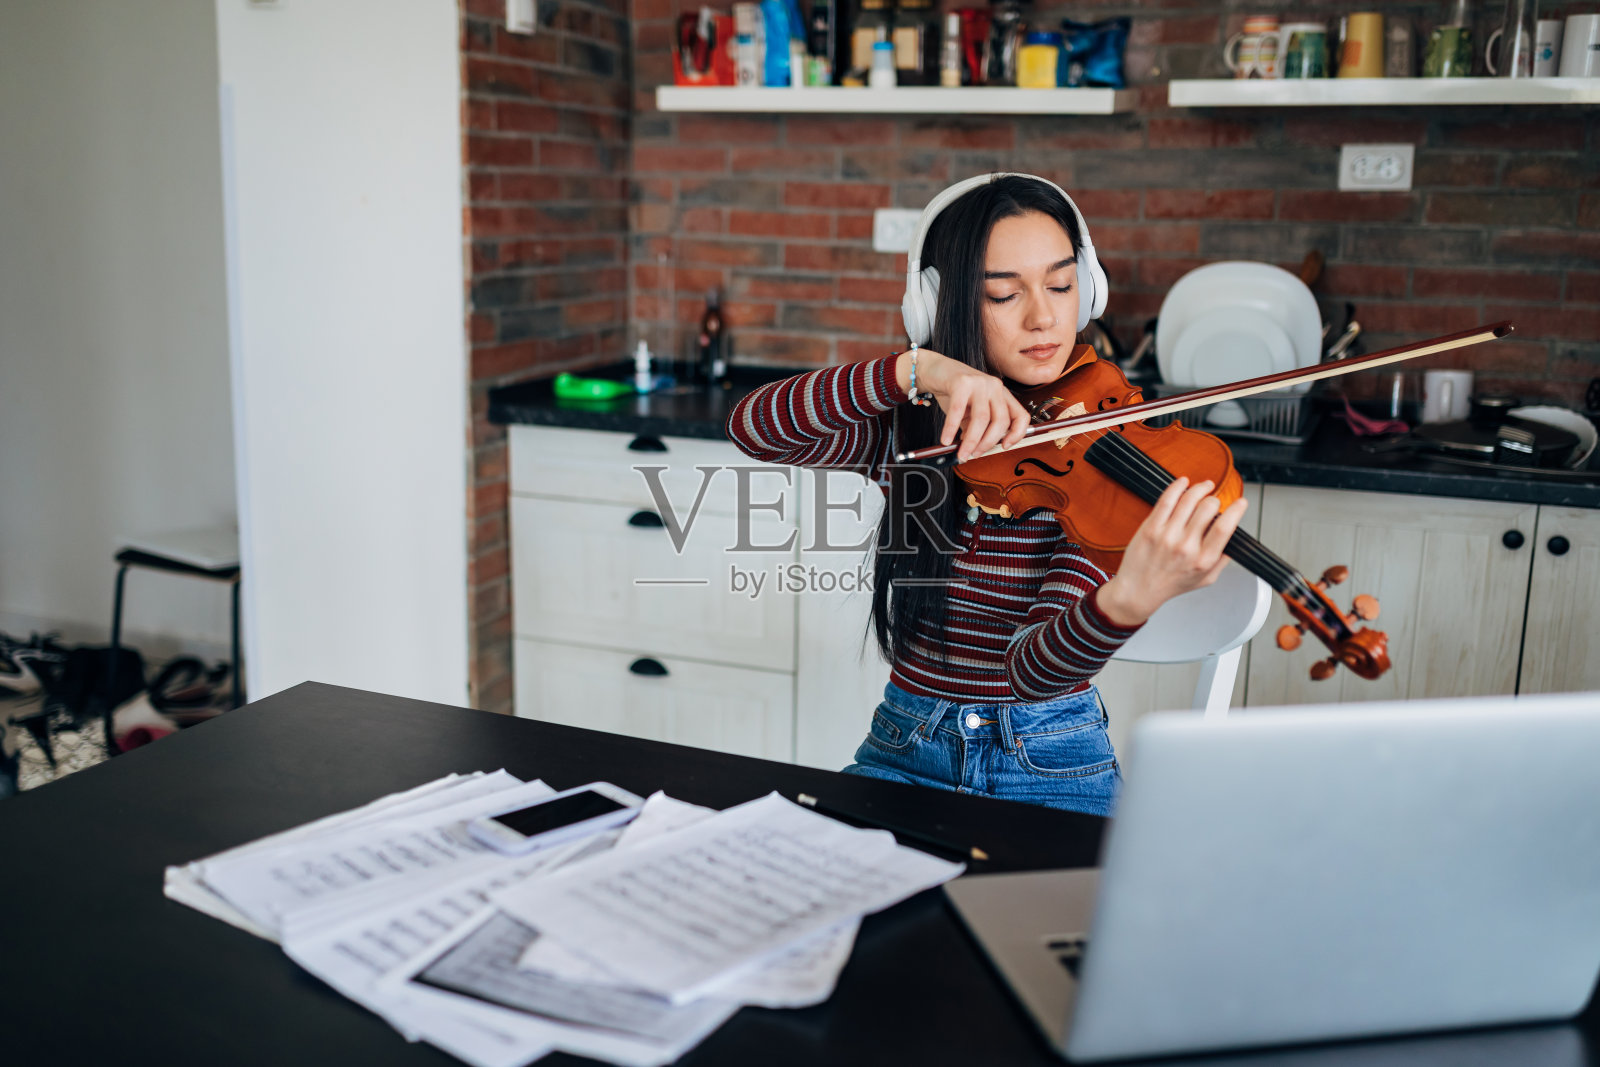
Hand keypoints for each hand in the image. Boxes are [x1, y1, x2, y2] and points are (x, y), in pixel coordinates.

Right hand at [896, 348, 1031, 462]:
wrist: (934, 369)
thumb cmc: (954, 391)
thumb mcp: (970, 411)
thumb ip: (975, 428)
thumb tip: (974, 449)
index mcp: (1002, 394)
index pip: (1021, 416)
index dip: (1017, 434)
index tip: (1005, 446)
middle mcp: (995, 387)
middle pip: (1001, 421)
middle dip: (988, 443)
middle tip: (975, 454)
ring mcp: (980, 383)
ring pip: (982, 418)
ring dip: (971, 441)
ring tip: (961, 452)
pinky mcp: (961, 382)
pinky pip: (958, 411)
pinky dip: (951, 428)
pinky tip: (946, 439)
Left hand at [1096, 477, 1248, 626]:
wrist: (1138, 590)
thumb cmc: (1170, 584)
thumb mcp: (1205, 579)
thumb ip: (1222, 560)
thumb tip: (1235, 540)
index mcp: (1203, 560)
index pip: (1225, 528)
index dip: (1236, 510)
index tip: (1241, 502)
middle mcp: (1186, 547)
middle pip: (1208, 508)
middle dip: (1214, 499)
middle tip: (1214, 500)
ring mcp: (1167, 536)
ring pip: (1188, 499)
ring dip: (1200, 487)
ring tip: (1204, 486)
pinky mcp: (1151, 528)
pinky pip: (1166, 500)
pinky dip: (1177, 486)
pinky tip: (1183, 482)